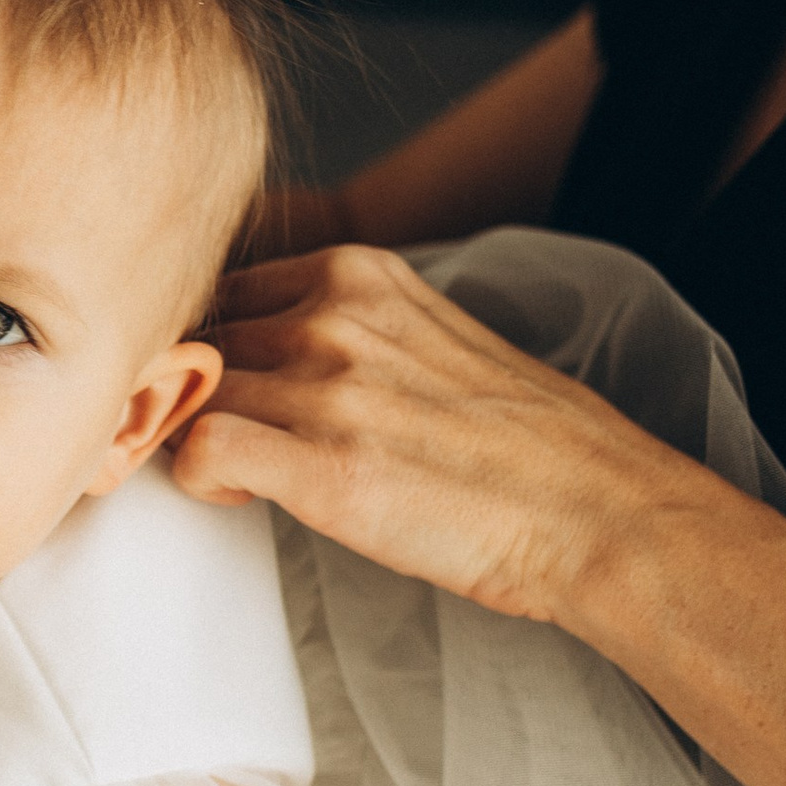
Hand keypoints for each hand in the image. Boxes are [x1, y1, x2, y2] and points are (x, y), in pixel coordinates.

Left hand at [171, 245, 680, 622]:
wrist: (597, 510)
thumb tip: (277, 352)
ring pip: (188, 394)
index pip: (222, 290)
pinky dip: (199, 480)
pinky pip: (199, 452)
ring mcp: (326, 388)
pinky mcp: (321, 466)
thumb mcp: (432, 338)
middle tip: (219, 440)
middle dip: (191, 394)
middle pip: (196, 342)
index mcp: (359, 275)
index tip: (222, 389)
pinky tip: (246, 497)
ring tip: (243, 474)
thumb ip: (353, 329)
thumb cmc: (526, 443)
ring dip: (193, 437)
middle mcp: (334, 316)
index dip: (207, 347)